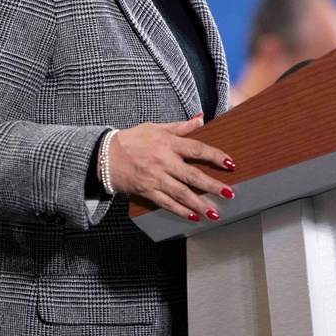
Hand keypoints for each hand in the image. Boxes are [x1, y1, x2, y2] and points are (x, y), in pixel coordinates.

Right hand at [102, 114, 235, 221]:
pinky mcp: (147, 191)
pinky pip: (166, 203)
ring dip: (199, 204)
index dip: (215, 156)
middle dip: (213, 186)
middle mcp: (164, 161)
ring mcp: (155, 178)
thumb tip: (201, 119)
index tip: (230, 164)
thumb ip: (180, 127)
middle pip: (192, 175)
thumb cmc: (132, 139)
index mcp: (168, 143)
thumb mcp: (155, 127)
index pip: (197, 149)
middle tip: (230, 194)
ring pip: (181, 193)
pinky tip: (193, 217)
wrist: (105, 156)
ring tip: (215, 213)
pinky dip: (180, 211)